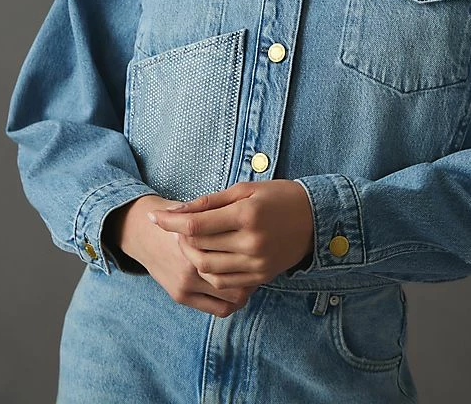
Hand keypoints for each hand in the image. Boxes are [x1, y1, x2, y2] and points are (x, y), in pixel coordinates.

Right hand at [104, 194, 256, 316]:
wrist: (142, 232)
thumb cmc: (178, 215)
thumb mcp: (198, 206)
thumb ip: (221, 211)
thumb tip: (257, 218)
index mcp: (198, 237)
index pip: (240, 251)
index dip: (256, 250)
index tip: (264, 245)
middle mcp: (192, 263)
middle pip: (241, 277)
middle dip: (255, 271)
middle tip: (262, 263)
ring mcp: (186, 283)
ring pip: (234, 297)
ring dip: (247, 289)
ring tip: (252, 276)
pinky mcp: (181, 296)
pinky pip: (219, 309)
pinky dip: (233, 302)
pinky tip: (238, 289)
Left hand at [147, 180, 314, 289]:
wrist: (315, 219)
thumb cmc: (278, 196)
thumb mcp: (245, 189)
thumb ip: (211, 201)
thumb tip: (178, 211)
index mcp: (245, 214)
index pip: (195, 224)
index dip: (169, 222)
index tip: (154, 218)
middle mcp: (250, 242)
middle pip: (198, 248)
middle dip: (178, 238)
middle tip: (174, 228)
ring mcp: (256, 263)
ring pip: (207, 268)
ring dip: (191, 256)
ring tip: (190, 242)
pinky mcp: (261, 277)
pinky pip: (224, 282)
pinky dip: (209, 271)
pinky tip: (207, 256)